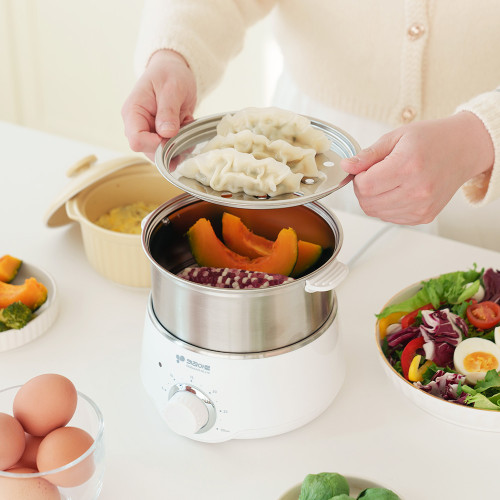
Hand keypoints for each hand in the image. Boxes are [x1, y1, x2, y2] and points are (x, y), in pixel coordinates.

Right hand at [121, 49, 196, 159]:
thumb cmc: (169, 74)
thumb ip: (168, 111)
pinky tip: (187, 126)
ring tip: (187, 124)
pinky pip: (171, 150)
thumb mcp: (171, 88)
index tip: (171, 134)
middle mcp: (137, 126)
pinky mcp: (160, 136)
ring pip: (162, 154)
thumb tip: (166, 134)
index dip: (155, 144)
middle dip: (170, 146)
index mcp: (133, 113)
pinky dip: (183, 143)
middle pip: (149, 151)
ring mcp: (149, 133)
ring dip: (178, 145)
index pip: (136, 140)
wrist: (175, 71)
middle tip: (184, 128)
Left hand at [340, 112, 494, 224]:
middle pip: (367, 203)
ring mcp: (422, 207)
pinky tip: (398, 190)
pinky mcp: (424, 216)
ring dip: (374, 199)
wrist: (463, 149)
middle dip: (363, 189)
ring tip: (388, 181)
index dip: (358, 178)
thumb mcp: (396, 137)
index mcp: (408, 166)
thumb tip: (346, 166)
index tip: (365, 169)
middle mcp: (417, 191)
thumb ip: (368, 155)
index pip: (364, 186)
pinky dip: (386, 206)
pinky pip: (390, 218)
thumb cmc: (431, 139)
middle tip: (374, 174)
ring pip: (376, 213)